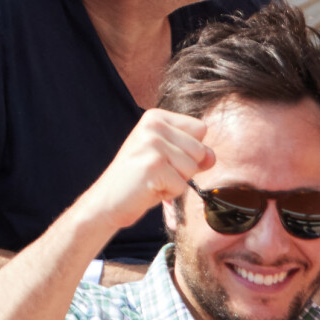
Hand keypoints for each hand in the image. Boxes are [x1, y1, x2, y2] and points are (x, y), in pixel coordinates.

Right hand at [82, 108, 214, 231]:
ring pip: (192, 169)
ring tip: (153, 180)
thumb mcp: (169, 160)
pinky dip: (169, 194)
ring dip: (176, 182)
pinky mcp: (153, 166)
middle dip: (185, 169)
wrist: (108, 201)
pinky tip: (149, 189)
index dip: (191, 151)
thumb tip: (212, 157)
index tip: (165, 158)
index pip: (201, 129)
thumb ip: (193, 154)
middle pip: (199, 150)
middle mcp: (153, 125)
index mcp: (156, 117)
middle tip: (158, 173)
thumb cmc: (141, 180)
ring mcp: (152, 144)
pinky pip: (182, 185)